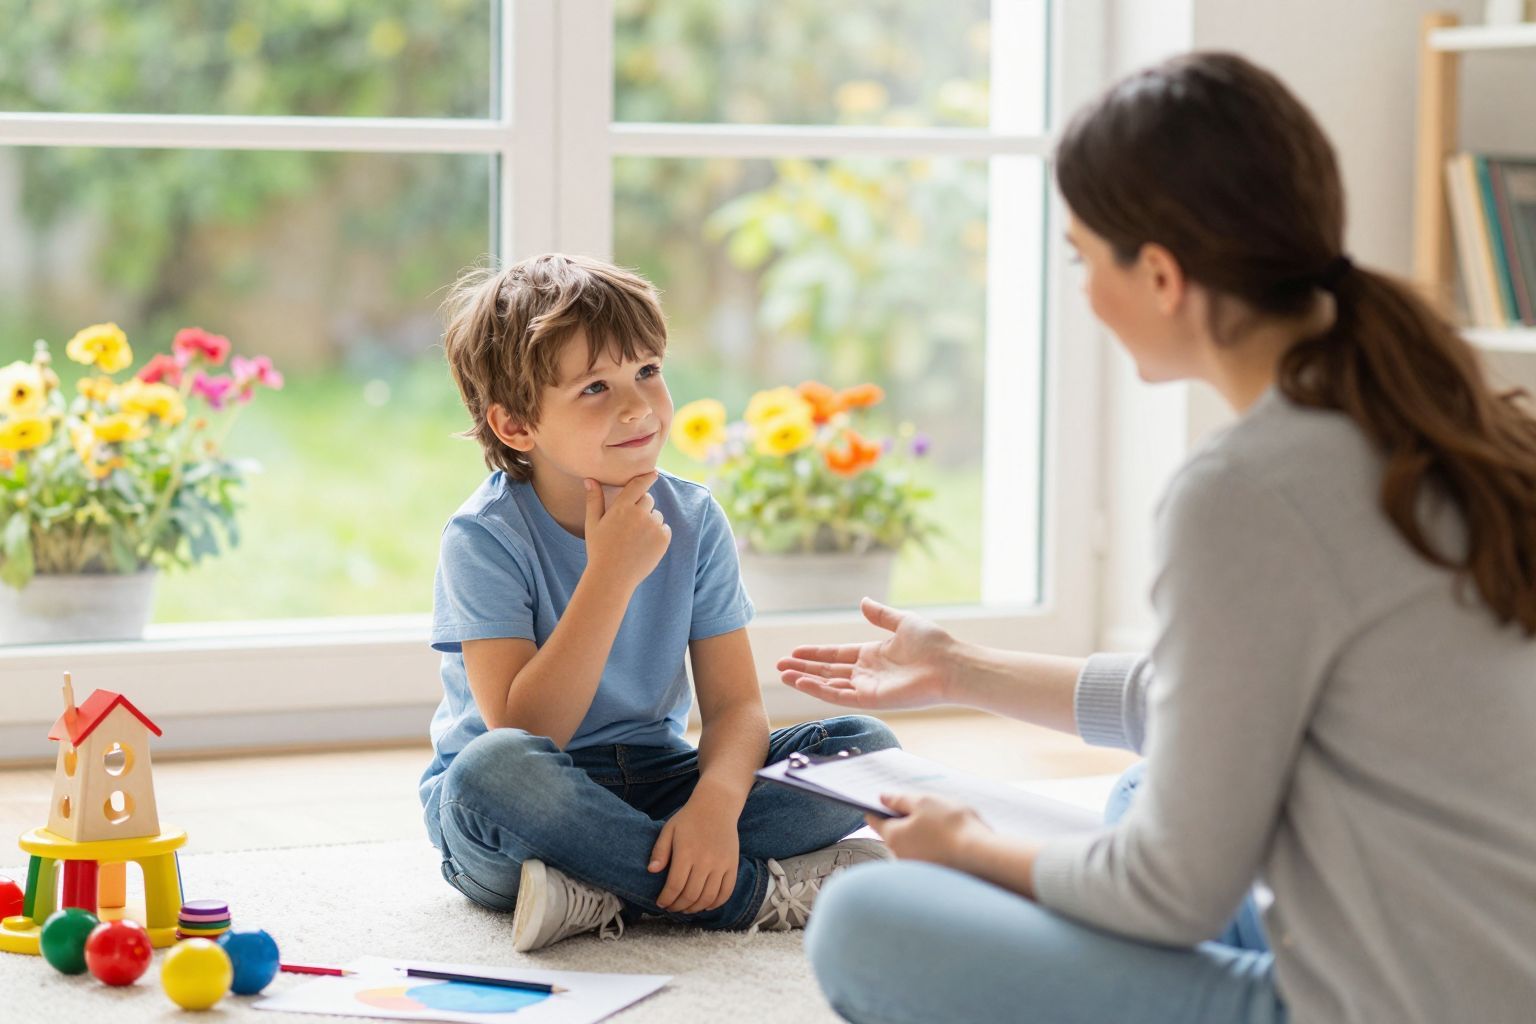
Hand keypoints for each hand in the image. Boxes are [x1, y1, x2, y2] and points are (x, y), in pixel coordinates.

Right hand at [583, 472, 669, 590]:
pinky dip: (658, 534)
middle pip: (648, 500)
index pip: (638, 485)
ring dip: (650, 522)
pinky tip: (644, 546)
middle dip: (642, 507)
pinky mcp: (663, 539)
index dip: (647, 477)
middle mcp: (639, 514)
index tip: (653, 473)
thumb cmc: (599, 550)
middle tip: (630, 525)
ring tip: (635, 539)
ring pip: (657, 515)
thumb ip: (594, 500)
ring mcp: (653, 526)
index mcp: (621, 507)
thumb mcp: (592, 524)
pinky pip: (665, 529)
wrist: (612, 577)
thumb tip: (590, 479)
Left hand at [648, 790, 739, 914]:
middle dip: (678, 907)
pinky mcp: (732, 865)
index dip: (666, 899)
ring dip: (695, 908)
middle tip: (671, 908)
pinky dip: (716, 904)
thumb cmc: (689, 818)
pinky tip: (705, 905)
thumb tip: (652, 871)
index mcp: (686, 852)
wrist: (717, 805)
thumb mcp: (669, 830)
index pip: (675, 886)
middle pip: (691, 895)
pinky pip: (726, 892)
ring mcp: (721, 864)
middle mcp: (705, 861)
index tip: (661, 903)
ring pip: (708, 898)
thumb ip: (660, 851)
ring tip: (686, 909)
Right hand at [776, 597, 958, 709]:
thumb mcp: (903, 622)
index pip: (836, 655)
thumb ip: (881, 615)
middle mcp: (867, 673)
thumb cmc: (933, 644)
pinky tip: (801, 681)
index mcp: (873, 654)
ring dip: (805, 679)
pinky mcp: (871, 699)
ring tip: (782, 673)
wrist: (950, 665)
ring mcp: (868, 687)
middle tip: (779, 664)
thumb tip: (863, 601)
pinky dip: (818, 689)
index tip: (795, 651)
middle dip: (803, 667)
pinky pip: (839, 695)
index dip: (815, 653)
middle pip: (827, 670)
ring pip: (828, 684)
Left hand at [866, 792, 988, 865]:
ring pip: (913, 844)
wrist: (982, 856)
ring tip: (943, 822)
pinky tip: (950, 838)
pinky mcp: (933, 875)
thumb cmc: (952, 825)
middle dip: (905, 820)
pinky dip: (934, 846)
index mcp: (893, 836)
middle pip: (895, 833)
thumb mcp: (924, 802)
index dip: (878, 807)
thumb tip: (883, 799)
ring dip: (922, 833)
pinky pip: (928, 855)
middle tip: (925, 808)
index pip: (875, 820)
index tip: (884, 800)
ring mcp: (916, 868)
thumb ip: (900, 799)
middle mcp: (900, 856)